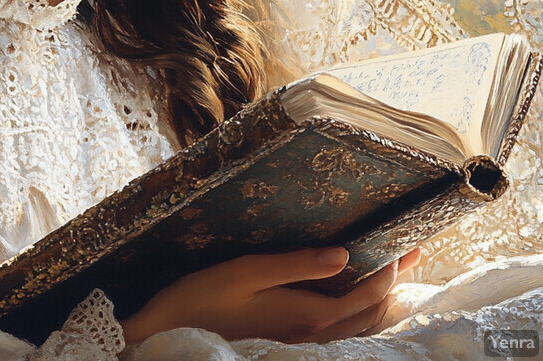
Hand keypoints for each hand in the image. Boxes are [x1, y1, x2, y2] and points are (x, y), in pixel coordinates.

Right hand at [121, 247, 420, 345]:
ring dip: (382, 300)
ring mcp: (301, 343)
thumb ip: (296, 263)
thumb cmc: (204, 296)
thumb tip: (344, 254)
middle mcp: (312, 334)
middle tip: (413, 252)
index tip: (404, 241)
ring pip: (359, 327)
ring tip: (397, 274)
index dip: (390, 268)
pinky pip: (340, 333)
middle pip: (370, 312)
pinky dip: (361, 315)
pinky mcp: (288, 343)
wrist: (172, 333)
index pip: (366, 293)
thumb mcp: (247, 271)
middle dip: (395, 282)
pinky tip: (356, 300)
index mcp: (307, 314)